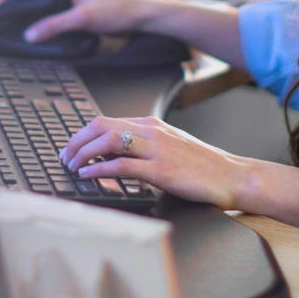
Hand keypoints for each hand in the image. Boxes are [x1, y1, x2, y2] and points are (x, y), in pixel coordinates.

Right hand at [0, 0, 149, 43]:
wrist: (141, 15)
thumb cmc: (118, 10)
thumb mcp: (83, 18)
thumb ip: (55, 25)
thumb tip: (29, 34)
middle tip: (0, 14)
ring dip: (26, 6)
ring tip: (13, 20)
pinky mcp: (77, 4)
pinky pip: (51, 6)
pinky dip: (39, 14)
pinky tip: (37, 25)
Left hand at [59, 115, 251, 209]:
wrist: (233, 176)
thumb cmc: (202, 166)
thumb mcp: (168, 147)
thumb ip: (142, 146)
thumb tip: (111, 155)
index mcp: (151, 124)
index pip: (106, 121)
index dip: (82, 134)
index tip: (71, 148)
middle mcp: (152, 132)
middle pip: (101, 126)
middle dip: (76, 141)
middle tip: (65, 157)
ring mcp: (157, 149)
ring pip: (108, 141)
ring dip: (84, 154)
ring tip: (73, 166)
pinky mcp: (162, 171)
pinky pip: (123, 166)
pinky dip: (100, 170)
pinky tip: (89, 176)